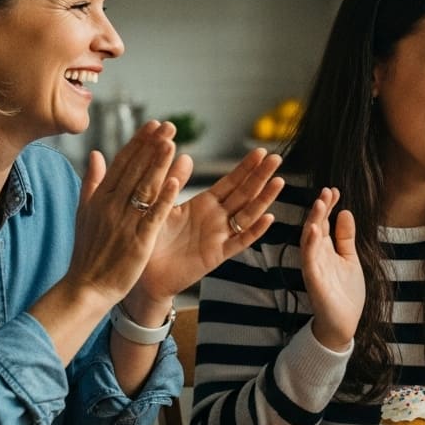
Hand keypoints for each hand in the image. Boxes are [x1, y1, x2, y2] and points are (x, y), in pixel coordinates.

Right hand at [65, 121, 182, 306]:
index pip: (122, 163)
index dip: (139, 143)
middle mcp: (111, 206)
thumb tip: (95, 153)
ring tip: (171, 142)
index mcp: (100, 198)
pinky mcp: (138, 241)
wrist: (86, 287)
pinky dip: (164, 198)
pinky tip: (174, 181)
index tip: (153, 125)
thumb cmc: (88, 251)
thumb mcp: (84, 213)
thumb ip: (92, 182)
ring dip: (158, 164)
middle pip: (134, 170)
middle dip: (151, 146)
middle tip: (168, 125)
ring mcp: (124, 223)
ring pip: (144, 188)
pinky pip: (153, 216)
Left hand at [135, 147, 284, 313]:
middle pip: (244, 194)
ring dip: (264, 199)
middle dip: (260, 176)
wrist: (145, 273)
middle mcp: (216, 218)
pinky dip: (255, 231)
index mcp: (204, 204)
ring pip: (248, 214)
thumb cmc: (151, 238)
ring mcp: (219, 236)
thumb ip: (173, 181)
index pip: (231, 182)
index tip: (260, 151)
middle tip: (277, 158)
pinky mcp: (217, 255)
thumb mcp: (161, 204)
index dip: (246, 167)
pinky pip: (239, 242)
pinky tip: (269, 218)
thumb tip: (184, 154)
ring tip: (279, 181)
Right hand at [300, 187, 363, 350]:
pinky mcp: (313, 280)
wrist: (343, 324)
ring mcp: (314, 267)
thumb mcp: (350, 259)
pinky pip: (309, 259)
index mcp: (326, 250)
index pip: (324, 223)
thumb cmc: (345, 293)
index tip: (334, 190)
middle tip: (326, 191)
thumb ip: (346, 238)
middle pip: (315, 227)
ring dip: (313, 221)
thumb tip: (345, 212)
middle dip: (320, 209)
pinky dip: (310, 244)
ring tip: (319, 204)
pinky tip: (313, 229)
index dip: (328, 206)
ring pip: (309, 240)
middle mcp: (317, 256)